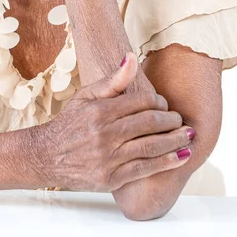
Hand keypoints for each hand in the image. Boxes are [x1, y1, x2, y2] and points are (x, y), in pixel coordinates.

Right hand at [39, 53, 192, 191]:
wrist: (46, 156)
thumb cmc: (70, 123)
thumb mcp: (87, 96)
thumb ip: (113, 80)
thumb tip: (131, 57)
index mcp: (100, 110)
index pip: (141, 102)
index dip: (159, 102)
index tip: (165, 105)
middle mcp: (104, 134)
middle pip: (150, 123)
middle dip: (172, 121)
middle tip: (181, 120)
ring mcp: (107, 158)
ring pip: (151, 146)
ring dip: (175, 140)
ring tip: (189, 135)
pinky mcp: (110, 178)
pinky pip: (145, 169)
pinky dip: (167, 162)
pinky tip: (182, 156)